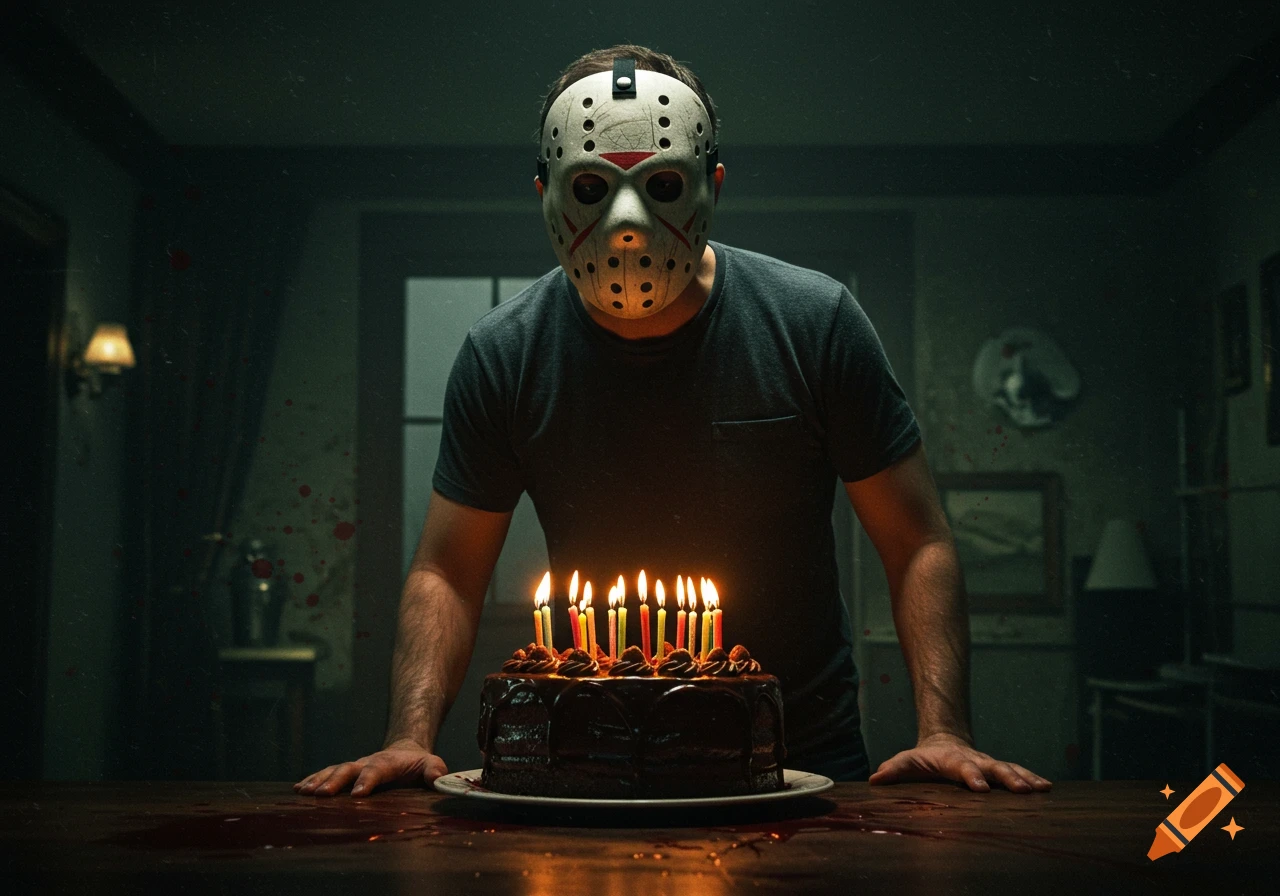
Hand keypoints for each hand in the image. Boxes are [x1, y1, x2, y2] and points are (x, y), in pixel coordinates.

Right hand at [294, 739, 447, 796]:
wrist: (404, 751)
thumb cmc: (418, 764)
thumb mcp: (431, 764)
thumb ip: (435, 771)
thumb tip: (437, 780)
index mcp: (388, 762)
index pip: (377, 770)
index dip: (367, 780)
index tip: (357, 794)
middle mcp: (366, 762)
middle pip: (348, 769)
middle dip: (334, 781)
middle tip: (320, 794)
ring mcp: (354, 767)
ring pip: (333, 771)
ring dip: (318, 780)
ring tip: (303, 792)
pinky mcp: (345, 773)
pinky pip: (326, 775)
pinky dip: (312, 780)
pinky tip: (298, 790)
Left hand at [868, 732, 1051, 792]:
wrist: (943, 741)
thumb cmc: (922, 758)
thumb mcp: (905, 761)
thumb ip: (893, 770)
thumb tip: (875, 780)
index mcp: (952, 760)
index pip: (963, 768)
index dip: (971, 776)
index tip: (981, 787)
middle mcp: (975, 760)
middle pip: (993, 767)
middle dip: (1007, 778)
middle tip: (1022, 790)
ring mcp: (989, 763)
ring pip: (1010, 768)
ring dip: (1026, 778)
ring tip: (1043, 788)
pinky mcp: (999, 769)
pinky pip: (1018, 772)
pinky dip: (1032, 778)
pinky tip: (1047, 787)